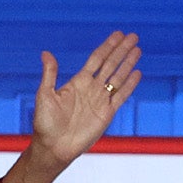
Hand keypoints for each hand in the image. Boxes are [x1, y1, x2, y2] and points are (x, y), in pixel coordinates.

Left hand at [33, 31, 142, 168]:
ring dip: (128, 63)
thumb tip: (46, 53)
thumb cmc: (45, 123)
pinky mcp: (107, 114)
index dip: (107, 46)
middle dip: (122, 50)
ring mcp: (101, 100)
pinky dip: (130, 85)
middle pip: (111, 64)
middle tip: (133, 36)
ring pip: (118, 77)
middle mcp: (91, 88)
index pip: (97, 59)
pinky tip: (137, 73)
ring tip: (137, 50)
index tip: (117, 35)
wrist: (54, 148)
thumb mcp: (44, 95)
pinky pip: (121, 96)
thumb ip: (50, 74)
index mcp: (78, 82)